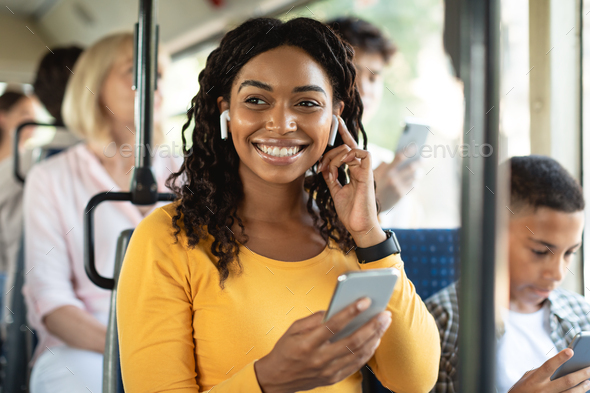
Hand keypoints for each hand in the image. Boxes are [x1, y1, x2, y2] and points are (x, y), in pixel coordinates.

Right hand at [254, 298, 391, 392]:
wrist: (276, 379)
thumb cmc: (285, 351)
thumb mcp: (293, 329)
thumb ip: (314, 318)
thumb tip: (335, 309)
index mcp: (308, 343)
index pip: (333, 325)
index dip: (351, 312)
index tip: (365, 301)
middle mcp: (319, 359)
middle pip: (352, 341)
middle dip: (372, 326)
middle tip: (384, 314)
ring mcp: (328, 371)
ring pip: (358, 354)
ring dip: (374, 337)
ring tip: (383, 324)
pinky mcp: (333, 378)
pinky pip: (356, 365)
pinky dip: (368, 352)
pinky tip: (375, 340)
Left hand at [317, 117, 385, 247]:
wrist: (358, 227)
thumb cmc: (350, 212)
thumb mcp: (336, 191)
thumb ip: (332, 177)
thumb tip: (324, 167)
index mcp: (354, 171)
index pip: (348, 147)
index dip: (343, 133)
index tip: (335, 120)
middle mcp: (360, 168)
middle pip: (347, 146)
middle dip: (330, 151)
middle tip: (320, 166)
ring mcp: (365, 171)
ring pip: (352, 149)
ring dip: (336, 156)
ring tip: (328, 170)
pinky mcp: (368, 175)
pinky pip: (363, 154)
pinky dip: (350, 155)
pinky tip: (341, 164)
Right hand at [373, 153, 419, 212]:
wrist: (367, 204)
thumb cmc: (368, 187)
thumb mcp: (371, 174)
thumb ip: (382, 166)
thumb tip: (388, 160)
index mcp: (386, 170)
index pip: (400, 157)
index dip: (408, 151)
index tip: (415, 146)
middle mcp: (393, 178)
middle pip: (410, 167)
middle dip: (418, 163)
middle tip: (423, 159)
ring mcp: (398, 186)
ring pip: (413, 178)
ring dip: (417, 174)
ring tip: (420, 172)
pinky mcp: (401, 195)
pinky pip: (412, 187)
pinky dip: (414, 183)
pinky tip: (415, 182)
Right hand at [509, 349, 589, 392]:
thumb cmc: (522, 389)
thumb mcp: (527, 378)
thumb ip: (541, 372)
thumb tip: (560, 366)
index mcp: (534, 379)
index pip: (548, 366)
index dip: (559, 358)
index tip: (571, 351)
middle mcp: (543, 390)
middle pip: (566, 381)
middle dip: (581, 374)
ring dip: (583, 387)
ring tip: (589, 381)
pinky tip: (582, 390)